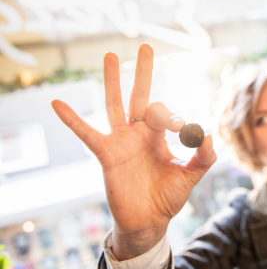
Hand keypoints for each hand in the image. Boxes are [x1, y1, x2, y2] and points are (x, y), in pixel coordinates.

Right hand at [51, 44, 216, 259]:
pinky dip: (72, 119)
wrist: (149, 221)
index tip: (182, 130)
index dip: (174, 117)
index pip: (165, 113)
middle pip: (140, 97)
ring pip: (114, 105)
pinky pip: (87, 134)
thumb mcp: (190, 176)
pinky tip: (58, 103)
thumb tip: (207, 133)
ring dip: (113, 81)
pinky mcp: (106, 154)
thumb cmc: (168, 197)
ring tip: (111, 55)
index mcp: (159, 136)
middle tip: (146, 47)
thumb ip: (203, 157)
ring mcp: (121, 141)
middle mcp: (139, 134)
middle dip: (143, 74)